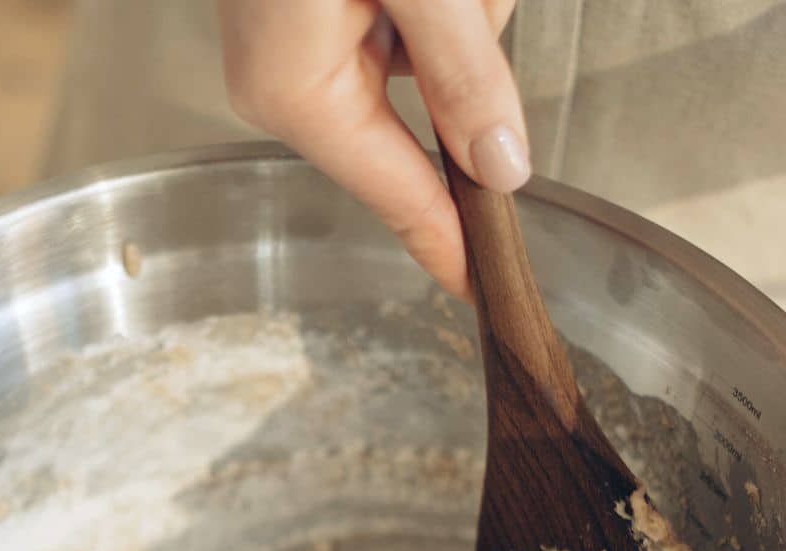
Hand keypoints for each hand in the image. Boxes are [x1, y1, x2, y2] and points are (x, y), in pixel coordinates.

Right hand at [217, 0, 527, 298]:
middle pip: (425, 117)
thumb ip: (461, 73)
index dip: (451, 240)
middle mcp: (286, 79)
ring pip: (429, 61)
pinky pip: (406, 28)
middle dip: (465, 51)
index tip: (483, 288)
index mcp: (295, 91)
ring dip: (458, 12)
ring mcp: (294, 43)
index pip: (398, 194)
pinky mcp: (312, 10)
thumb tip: (499, 164)